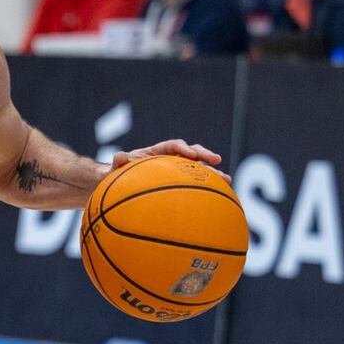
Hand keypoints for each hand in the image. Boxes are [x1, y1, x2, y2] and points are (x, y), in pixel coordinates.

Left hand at [111, 139, 229, 182]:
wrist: (120, 185)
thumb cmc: (118, 175)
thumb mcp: (116, 169)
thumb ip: (118, 162)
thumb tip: (119, 156)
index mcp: (156, 152)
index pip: (172, 145)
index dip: (182, 147)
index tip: (189, 153)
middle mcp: (170, 159)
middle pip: (191, 154)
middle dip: (204, 155)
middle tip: (217, 160)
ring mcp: (177, 171)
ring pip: (198, 170)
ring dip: (212, 173)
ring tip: (227, 180)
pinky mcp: (180, 184)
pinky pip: (195, 185)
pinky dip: (206, 189)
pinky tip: (220, 198)